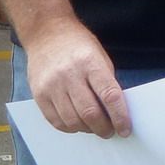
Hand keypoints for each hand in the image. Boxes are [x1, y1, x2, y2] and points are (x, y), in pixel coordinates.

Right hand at [24, 20, 130, 137]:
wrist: (46, 33)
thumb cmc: (78, 45)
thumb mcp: (100, 57)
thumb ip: (107, 83)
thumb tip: (115, 112)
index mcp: (90, 63)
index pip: (109, 95)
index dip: (120, 116)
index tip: (125, 129)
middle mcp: (70, 74)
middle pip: (90, 112)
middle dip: (104, 128)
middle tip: (110, 131)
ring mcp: (52, 85)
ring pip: (72, 121)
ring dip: (87, 130)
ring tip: (94, 127)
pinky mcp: (39, 94)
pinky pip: (56, 121)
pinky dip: (70, 128)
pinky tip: (77, 124)